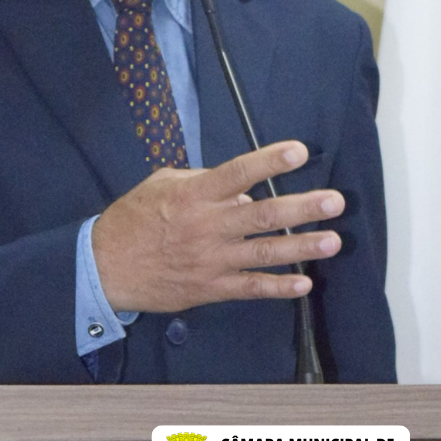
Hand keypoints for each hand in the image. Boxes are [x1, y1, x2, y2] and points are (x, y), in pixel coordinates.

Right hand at [91, 141, 343, 313]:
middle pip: (263, 215)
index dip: (270, 162)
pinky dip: (278, 288)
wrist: (105, 266)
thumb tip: (241, 190)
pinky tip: (304, 284)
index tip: (299, 152)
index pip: (238, 173)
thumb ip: (203, 180)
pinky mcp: (210, 288)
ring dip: (302, 247)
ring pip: (264, 253)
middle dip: (303, 208)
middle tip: (335, 202)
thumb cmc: (135, 217)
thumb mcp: (164, 183)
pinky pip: (250, 288)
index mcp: (195, 194)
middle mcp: (208, 226)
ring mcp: (211, 260)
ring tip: (333, 241)